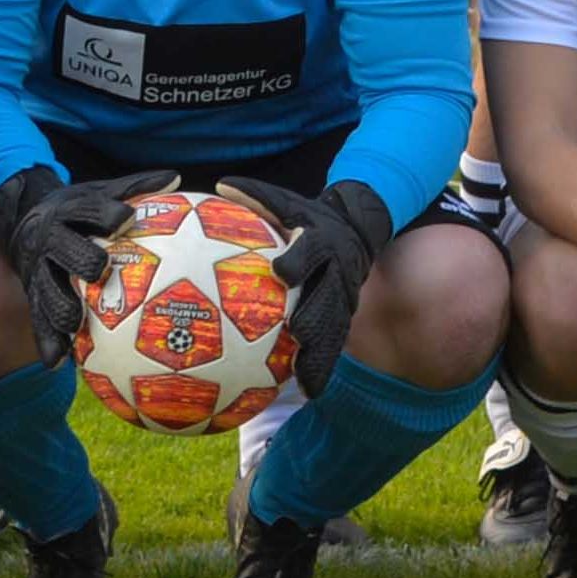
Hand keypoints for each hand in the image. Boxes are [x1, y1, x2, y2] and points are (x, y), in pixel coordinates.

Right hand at [0, 169, 139, 365]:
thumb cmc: (77, 212)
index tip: (125, 219)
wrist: (23, 222)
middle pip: (64, 249)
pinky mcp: (32, 295)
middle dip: (81, 258)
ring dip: (60, 306)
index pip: (88, 211)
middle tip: (99, 269)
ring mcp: (39, 271)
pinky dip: (47, 342)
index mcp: (69, 213)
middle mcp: (51, 241)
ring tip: (74, 323)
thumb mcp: (98, 193)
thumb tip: (176, 178)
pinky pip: (38, 320)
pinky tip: (58, 362)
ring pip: (47, 289)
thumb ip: (135, 188)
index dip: (105, 214)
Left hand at [222, 176, 392, 396]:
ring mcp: (345, 298)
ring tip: (304, 376)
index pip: (312, 250)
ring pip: (336, 328)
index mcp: (323, 242)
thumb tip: (218, 186)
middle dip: (315, 314)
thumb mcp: (287, 201)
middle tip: (297, 331)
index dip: (298, 259)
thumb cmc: (308, 216)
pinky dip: (323, 367)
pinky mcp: (345, 317)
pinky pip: (335, 345)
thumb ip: (256, 196)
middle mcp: (338, 272)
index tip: (280, 270)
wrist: (358, 229)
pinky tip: (309, 391)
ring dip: (321, 352)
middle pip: (329, 296)